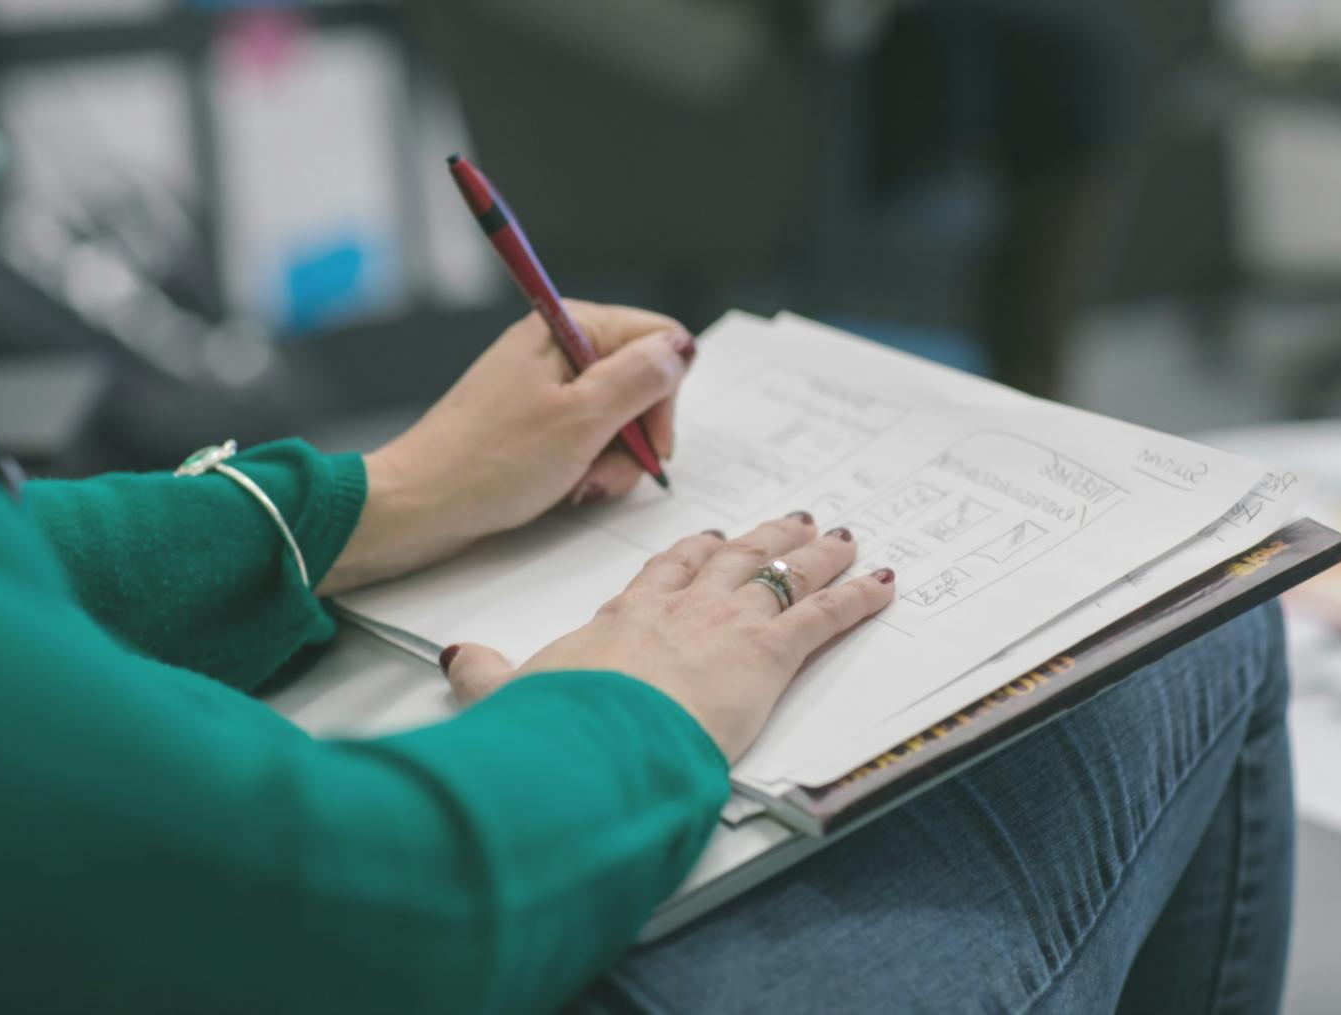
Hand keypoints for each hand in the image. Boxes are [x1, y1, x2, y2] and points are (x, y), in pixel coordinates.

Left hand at [319, 302, 692, 594]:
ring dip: (611, 459)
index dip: (664, 394)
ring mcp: (544, 386)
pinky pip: (585, 438)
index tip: (652, 442)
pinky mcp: (533, 421)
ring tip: (580, 484)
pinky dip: (586, 466)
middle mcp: (558, 347)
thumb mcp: (582, 419)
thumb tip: (680, 349)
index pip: (657, 340)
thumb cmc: (491, 462)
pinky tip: (566, 488)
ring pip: (616, 418)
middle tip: (608, 471)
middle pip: (640, 383)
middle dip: (636, 436)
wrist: (420, 505)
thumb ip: (641, 379)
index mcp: (569, 327)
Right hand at [443, 514, 896, 762]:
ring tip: (839, 536)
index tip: (708, 539)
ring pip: (781, 574)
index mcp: (628, 615)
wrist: (599, 736)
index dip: (692, 553)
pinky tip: (881, 584)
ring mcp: (728, 623)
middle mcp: (683, 607)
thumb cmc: (563, 720)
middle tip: (792, 520)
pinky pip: (823, 616)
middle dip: (765, 538)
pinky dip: (857, 599)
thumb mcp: (516, 694)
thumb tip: (459, 658)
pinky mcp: (767, 652)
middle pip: (733, 559)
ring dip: (815, 555)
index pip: (666, 571)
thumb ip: (489, 675)